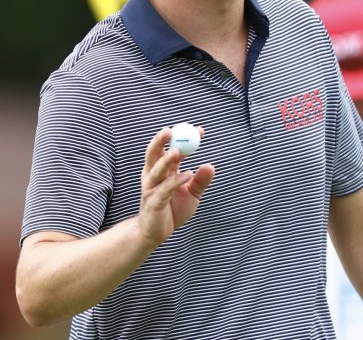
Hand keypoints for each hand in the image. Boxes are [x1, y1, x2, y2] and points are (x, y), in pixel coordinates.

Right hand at [136, 126, 214, 244]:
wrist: (155, 234)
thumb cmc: (172, 210)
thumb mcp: (191, 194)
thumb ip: (200, 181)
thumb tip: (210, 166)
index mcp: (163, 171)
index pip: (172, 149)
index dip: (184, 139)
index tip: (200, 130)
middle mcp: (154, 176)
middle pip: (154, 154)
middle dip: (161, 141)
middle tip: (171, 129)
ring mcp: (152, 189)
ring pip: (156, 170)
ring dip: (166, 160)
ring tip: (177, 151)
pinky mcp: (154, 202)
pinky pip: (165, 189)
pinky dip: (176, 181)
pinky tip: (188, 175)